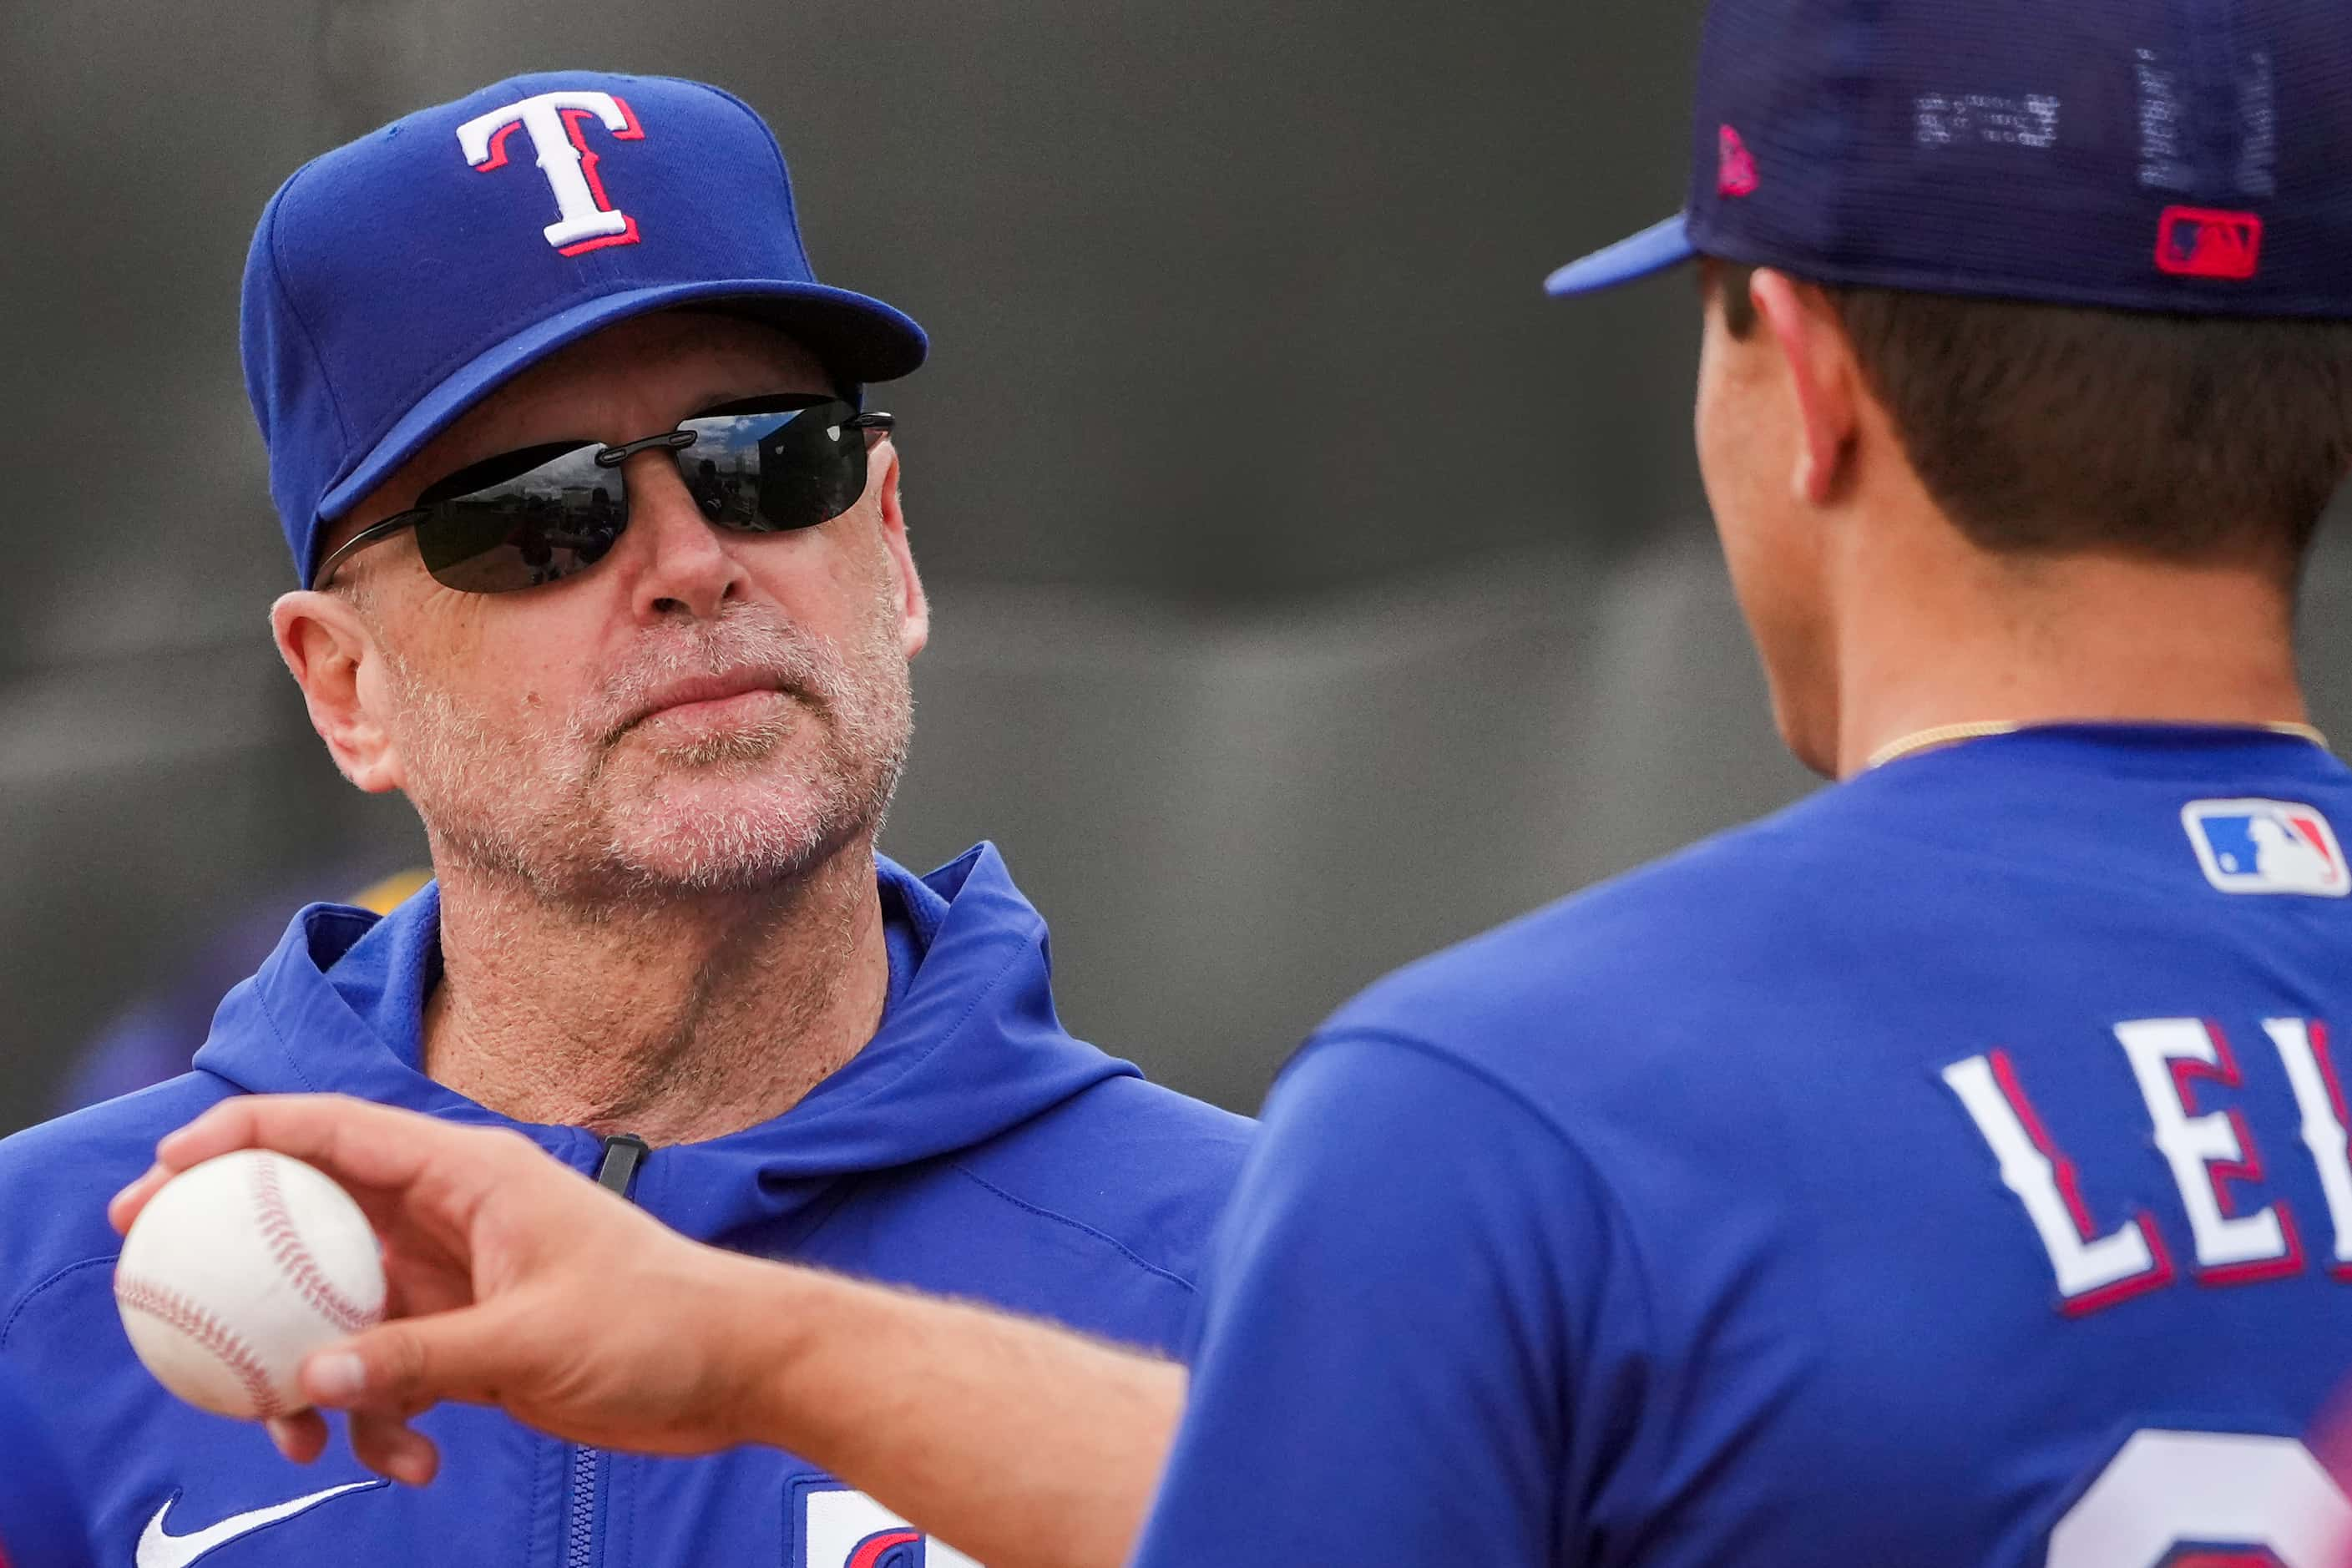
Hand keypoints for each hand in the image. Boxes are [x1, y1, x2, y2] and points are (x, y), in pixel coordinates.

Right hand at [108, 1095, 767, 1486]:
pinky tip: (414, 1464)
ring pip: (334, 1311)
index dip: (238, 1137)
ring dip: (303, 1375)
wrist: (738, 1369)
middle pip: (309, 1218)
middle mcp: (449, 1217)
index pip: (330, 1131)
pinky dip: (378, 1419)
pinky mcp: (470, 1341)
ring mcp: (454, 1280)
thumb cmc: (661, 1323)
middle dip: (230, 1255)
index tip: (163, 1177)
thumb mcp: (533, 1340)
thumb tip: (305, 1379)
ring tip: (294, 1440)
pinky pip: (383, 1372)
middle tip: (149, 1290)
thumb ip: (419, 1358)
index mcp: (465, 1175)